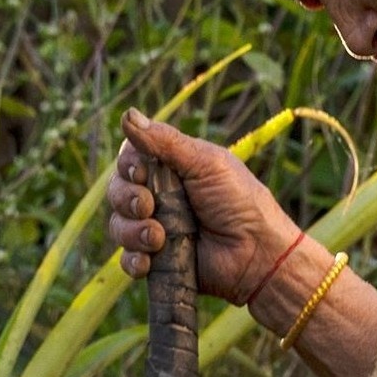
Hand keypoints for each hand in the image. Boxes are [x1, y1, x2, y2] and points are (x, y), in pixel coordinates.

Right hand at [110, 113, 299, 299]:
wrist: (258, 253)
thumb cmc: (240, 201)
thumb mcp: (205, 164)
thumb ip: (165, 142)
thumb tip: (127, 114)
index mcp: (171, 168)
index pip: (130, 159)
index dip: (127, 166)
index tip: (140, 173)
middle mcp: (159, 196)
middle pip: (117, 191)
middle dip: (126, 199)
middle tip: (147, 206)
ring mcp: (156, 229)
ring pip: (119, 226)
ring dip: (131, 231)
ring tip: (158, 238)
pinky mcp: (158, 261)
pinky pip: (129, 261)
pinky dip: (132, 261)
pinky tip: (148, 260)